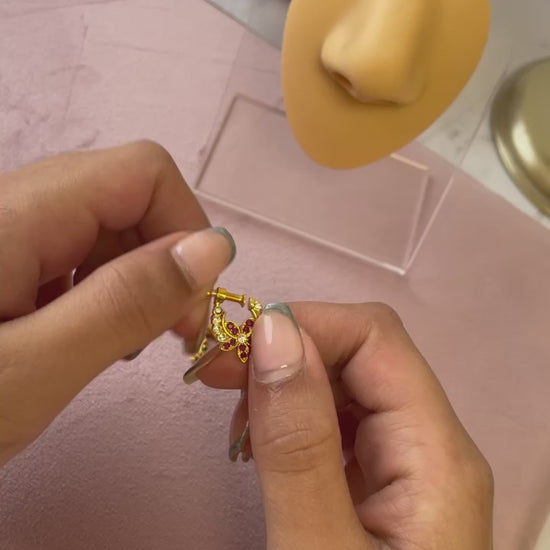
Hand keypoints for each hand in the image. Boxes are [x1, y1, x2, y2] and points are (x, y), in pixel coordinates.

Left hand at [0, 141, 234, 465]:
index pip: (142, 171)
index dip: (186, 227)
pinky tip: (91, 333)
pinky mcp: (6, 256)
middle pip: (128, 196)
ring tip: (127, 340)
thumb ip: (127, 302)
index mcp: (16, 214)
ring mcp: (8, 230)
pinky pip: (79, 251)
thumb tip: (214, 248)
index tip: (192, 304)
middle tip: (169, 334)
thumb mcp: (34, 367)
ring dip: (140, 277)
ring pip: (108, 225)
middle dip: (167, 260)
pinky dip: (106, 289)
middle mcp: (13, 204)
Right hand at [196, 302, 493, 548]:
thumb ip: (299, 444)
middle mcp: (431, 445)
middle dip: (288, 349)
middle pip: (362, 353)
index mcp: (437, 453)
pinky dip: (291, 414)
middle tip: (215, 373)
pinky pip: (337, 421)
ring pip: (345, 383)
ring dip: (284, 380)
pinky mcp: (381, 483)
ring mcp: (407, 464)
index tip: (234, 349)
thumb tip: (274, 332)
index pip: (376, 338)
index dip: (306, 325)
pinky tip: (261, 440)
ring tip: (234, 415)